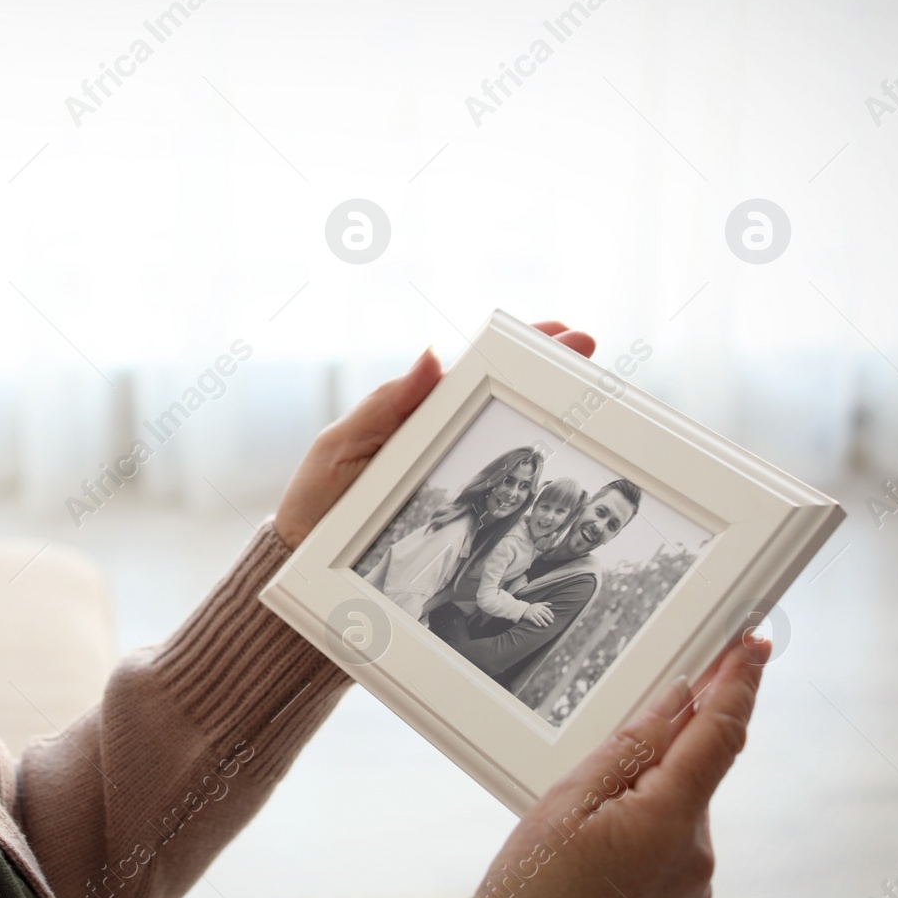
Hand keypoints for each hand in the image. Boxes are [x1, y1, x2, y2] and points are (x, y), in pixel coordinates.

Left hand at [272, 322, 595, 549]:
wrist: (305, 565)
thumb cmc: (315, 502)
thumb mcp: (340, 448)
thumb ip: (383, 407)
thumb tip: (433, 356)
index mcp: (411, 415)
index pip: (471, 371)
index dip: (515, 348)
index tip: (559, 333)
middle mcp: (436, 440)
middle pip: (499, 399)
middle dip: (547, 370)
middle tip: (589, 349)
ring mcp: (449, 477)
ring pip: (507, 441)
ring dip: (552, 417)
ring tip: (592, 394)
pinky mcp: (456, 518)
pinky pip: (502, 494)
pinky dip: (537, 479)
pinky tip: (567, 468)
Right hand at [465, 636, 769, 897]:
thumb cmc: (531, 889)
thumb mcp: (567, 800)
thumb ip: (630, 746)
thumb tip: (676, 701)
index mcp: (669, 821)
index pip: (719, 734)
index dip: (738, 683)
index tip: (753, 645)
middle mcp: (698, 857)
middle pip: (695, 772)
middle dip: (662, 750)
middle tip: (609, 753)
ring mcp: (696, 887)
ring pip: (681, 809)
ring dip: (647, 795)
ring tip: (581, 826)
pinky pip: (675, 845)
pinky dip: (647, 829)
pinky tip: (599, 849)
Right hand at [521, 601, 555, 627]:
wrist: (522, 609)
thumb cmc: (532, 607)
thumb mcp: (538, 604)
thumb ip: (544, 603)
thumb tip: (551, 604)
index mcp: (539, 606)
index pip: (547, 610)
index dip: (550, 613)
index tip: (553, 617)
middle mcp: (536, 609)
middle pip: (544, 614)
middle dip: (548, 618)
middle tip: (551, 622)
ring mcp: (532, 613)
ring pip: (539, 618)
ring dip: (543, 622)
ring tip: (546, 625)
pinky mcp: (529, 616)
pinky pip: (534, 620)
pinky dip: (537, 623)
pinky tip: (540, 625)